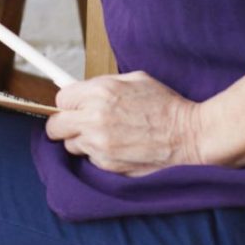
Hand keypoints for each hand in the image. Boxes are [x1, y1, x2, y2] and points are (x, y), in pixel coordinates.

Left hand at [42, 72, 204, 175]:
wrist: (190, 136)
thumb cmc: (166, 106)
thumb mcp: (135, 80)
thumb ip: (103, 84)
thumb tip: (82, 89)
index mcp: (100, 92)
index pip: (61, 99)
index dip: (69, 103)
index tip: (75, 106)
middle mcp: (94, 118)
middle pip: (55, 126)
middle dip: (64, 124)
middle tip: (78, 124)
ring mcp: (99, 144)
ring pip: (70, 145)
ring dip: (82, 141)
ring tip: (105, 136)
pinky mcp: (107, 165)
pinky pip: (89, 160)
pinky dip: (98, 155)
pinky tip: (118, 148)